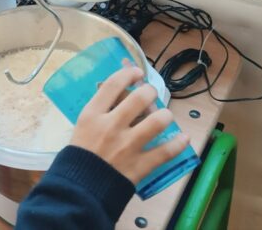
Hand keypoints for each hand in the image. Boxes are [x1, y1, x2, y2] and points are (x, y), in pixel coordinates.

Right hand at [69, 65, 189, 184]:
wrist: (79, 188)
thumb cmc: (77, 157)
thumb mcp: (80, 129)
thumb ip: (98, 114)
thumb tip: (117, 101)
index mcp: (92, 115)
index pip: (113, 85)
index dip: (128, 74)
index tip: (135, 72)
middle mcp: (111, 125)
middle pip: (140, 98)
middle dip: (150, 92)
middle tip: (151, 95)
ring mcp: (128, 145)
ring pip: (157, 121)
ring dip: (165, 116)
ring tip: (164, 116)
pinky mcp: (140, 164)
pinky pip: (166, 151)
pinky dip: (178, 144)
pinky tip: (183, 138)